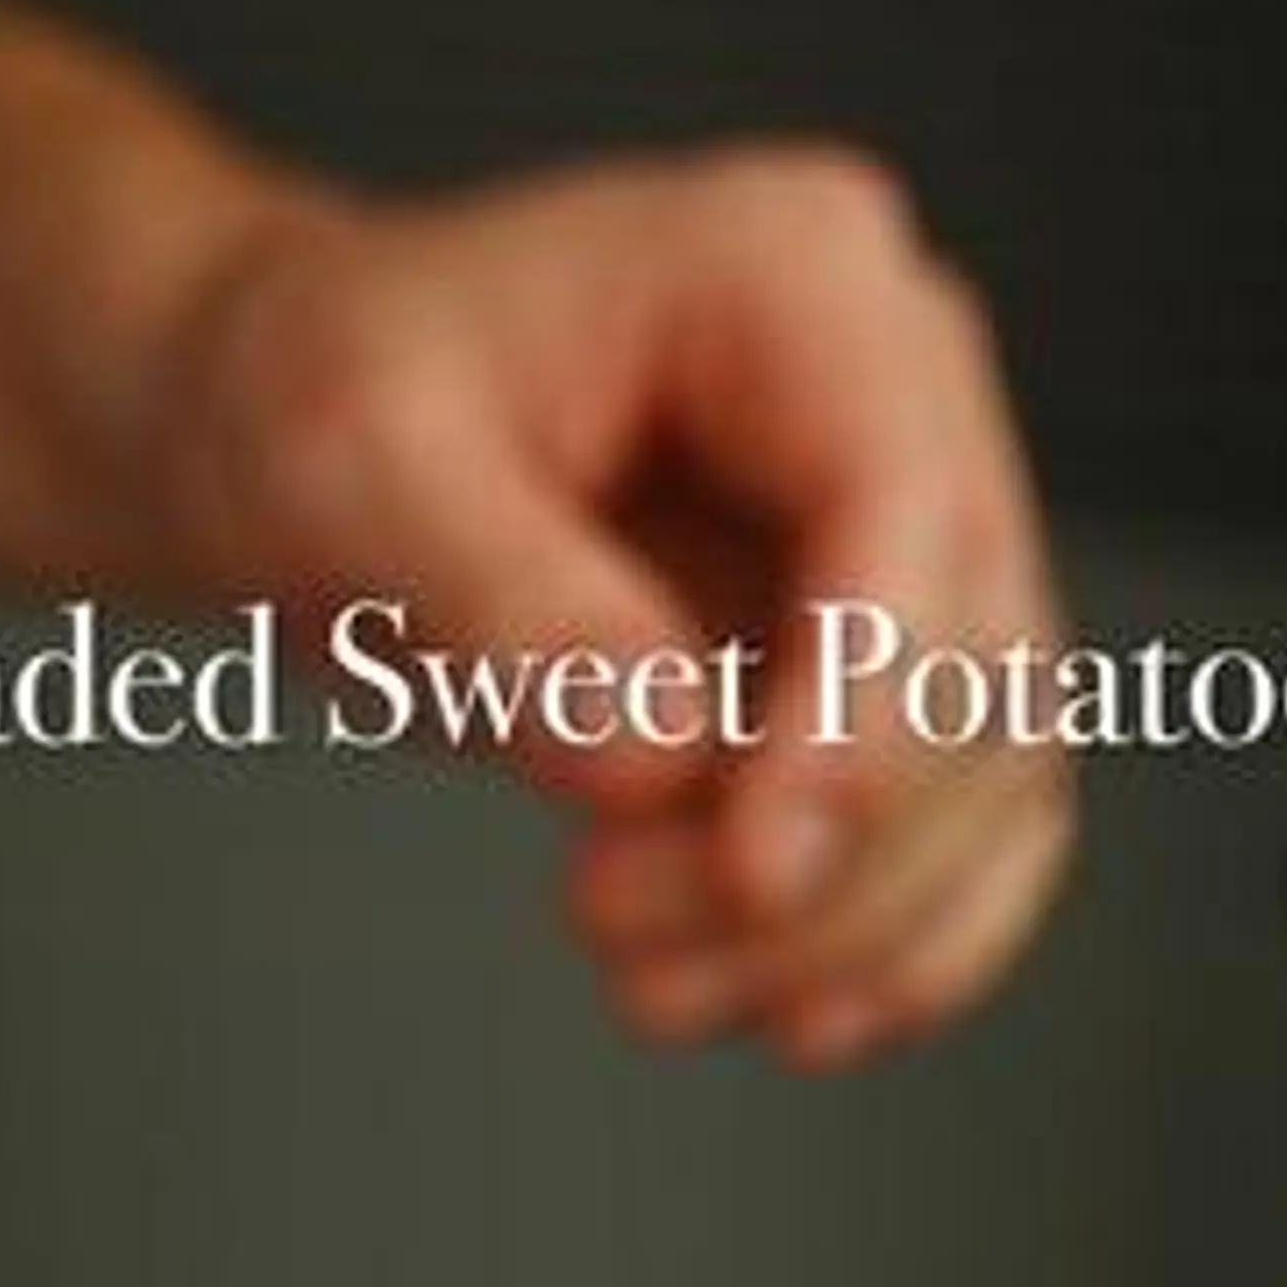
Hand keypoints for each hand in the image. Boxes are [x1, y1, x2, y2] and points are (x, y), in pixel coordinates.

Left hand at [157, 149, 1072, 1067]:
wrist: (295, 437)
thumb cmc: (319, 399)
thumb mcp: (349, 468)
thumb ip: (504, 603)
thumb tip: (665, 758)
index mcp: (790, 274)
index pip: (912, 508)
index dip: (868, 713)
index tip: (756, 872)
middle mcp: (897, 387)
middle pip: (980, 665)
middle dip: (828, 853)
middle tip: (610, 924)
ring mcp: (911, 530)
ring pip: (992, 776)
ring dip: (848, 926)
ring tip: (646, 980)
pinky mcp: (891, 664)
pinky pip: (974, 831)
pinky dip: (899, 945)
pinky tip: (783, 1012)